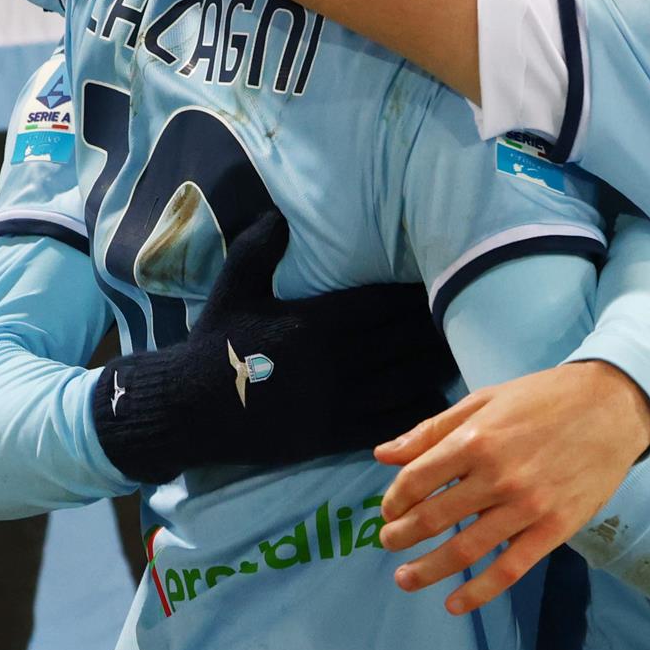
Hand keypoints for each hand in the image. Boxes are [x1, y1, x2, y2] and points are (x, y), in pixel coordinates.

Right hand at [87, 214, 457, 482]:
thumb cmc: (212, 345)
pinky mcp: (331, 435)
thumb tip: (282, 213)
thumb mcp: (232, 288)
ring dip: (432, 366)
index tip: (437, 283)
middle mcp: (332, 362)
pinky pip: (386, 422)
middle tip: (464, 315)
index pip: (381, 303)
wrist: (186, 409)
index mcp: (314, 321)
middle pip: (401, 341)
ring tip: (459, 352)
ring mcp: (334, 402)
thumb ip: (259, 248)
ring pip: (401, 380)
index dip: (413, 295)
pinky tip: (437, 399)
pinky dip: (416, 410)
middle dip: (433, 328)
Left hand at [372, 360, 649, 613]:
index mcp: (475, 439)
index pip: (416, 480)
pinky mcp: (553, 529)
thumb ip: (432, 429)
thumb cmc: (544, 399)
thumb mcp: (485, 400)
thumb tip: (383, 454)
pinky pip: (509, 569)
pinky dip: (478, 592)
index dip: (394, 500)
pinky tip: (454, 604)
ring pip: (464, 550)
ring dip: (426, 570)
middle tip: (389, 543)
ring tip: (405, 578)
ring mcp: (526, 507)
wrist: (612, 407)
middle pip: (432, 519)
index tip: (390, 510)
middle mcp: (496, 477)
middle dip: (401, 536)